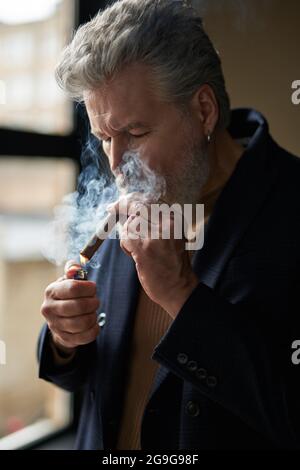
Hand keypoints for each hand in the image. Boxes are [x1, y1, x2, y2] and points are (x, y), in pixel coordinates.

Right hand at [41, 260, 99, 351]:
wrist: (58, 318)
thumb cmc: (67, 295)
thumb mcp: (67, 279)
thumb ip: (73, 269)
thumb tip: (75, 267)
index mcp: (51, 291)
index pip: (73, 288)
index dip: (89, 288)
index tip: (93, 288)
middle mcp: (50, 309)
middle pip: (79, 306)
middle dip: (93, 302)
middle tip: (95, 301)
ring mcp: (55, 325)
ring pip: (83, 322)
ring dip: (93, 316)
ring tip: (93, 311)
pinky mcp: (64, 338)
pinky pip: (86, 336)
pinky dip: (94, 329)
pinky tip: (93, 323)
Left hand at [115, 199, 198, 318]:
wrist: (179, 288)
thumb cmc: (173, 264)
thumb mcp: (171, 237)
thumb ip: (156, 222)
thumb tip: (131, 209)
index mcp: (176, 219)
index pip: (150, 201)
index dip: (131, 201)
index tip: (120, 202)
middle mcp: (168, 224)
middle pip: (138, 207)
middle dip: (123, 208)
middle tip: (113, 209)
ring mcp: (156, 236)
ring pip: (130, 223)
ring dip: (128, 234)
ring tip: (137, 248)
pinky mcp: (145, 249)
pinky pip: (126, 238)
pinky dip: (125, 245)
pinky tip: (134, 254)